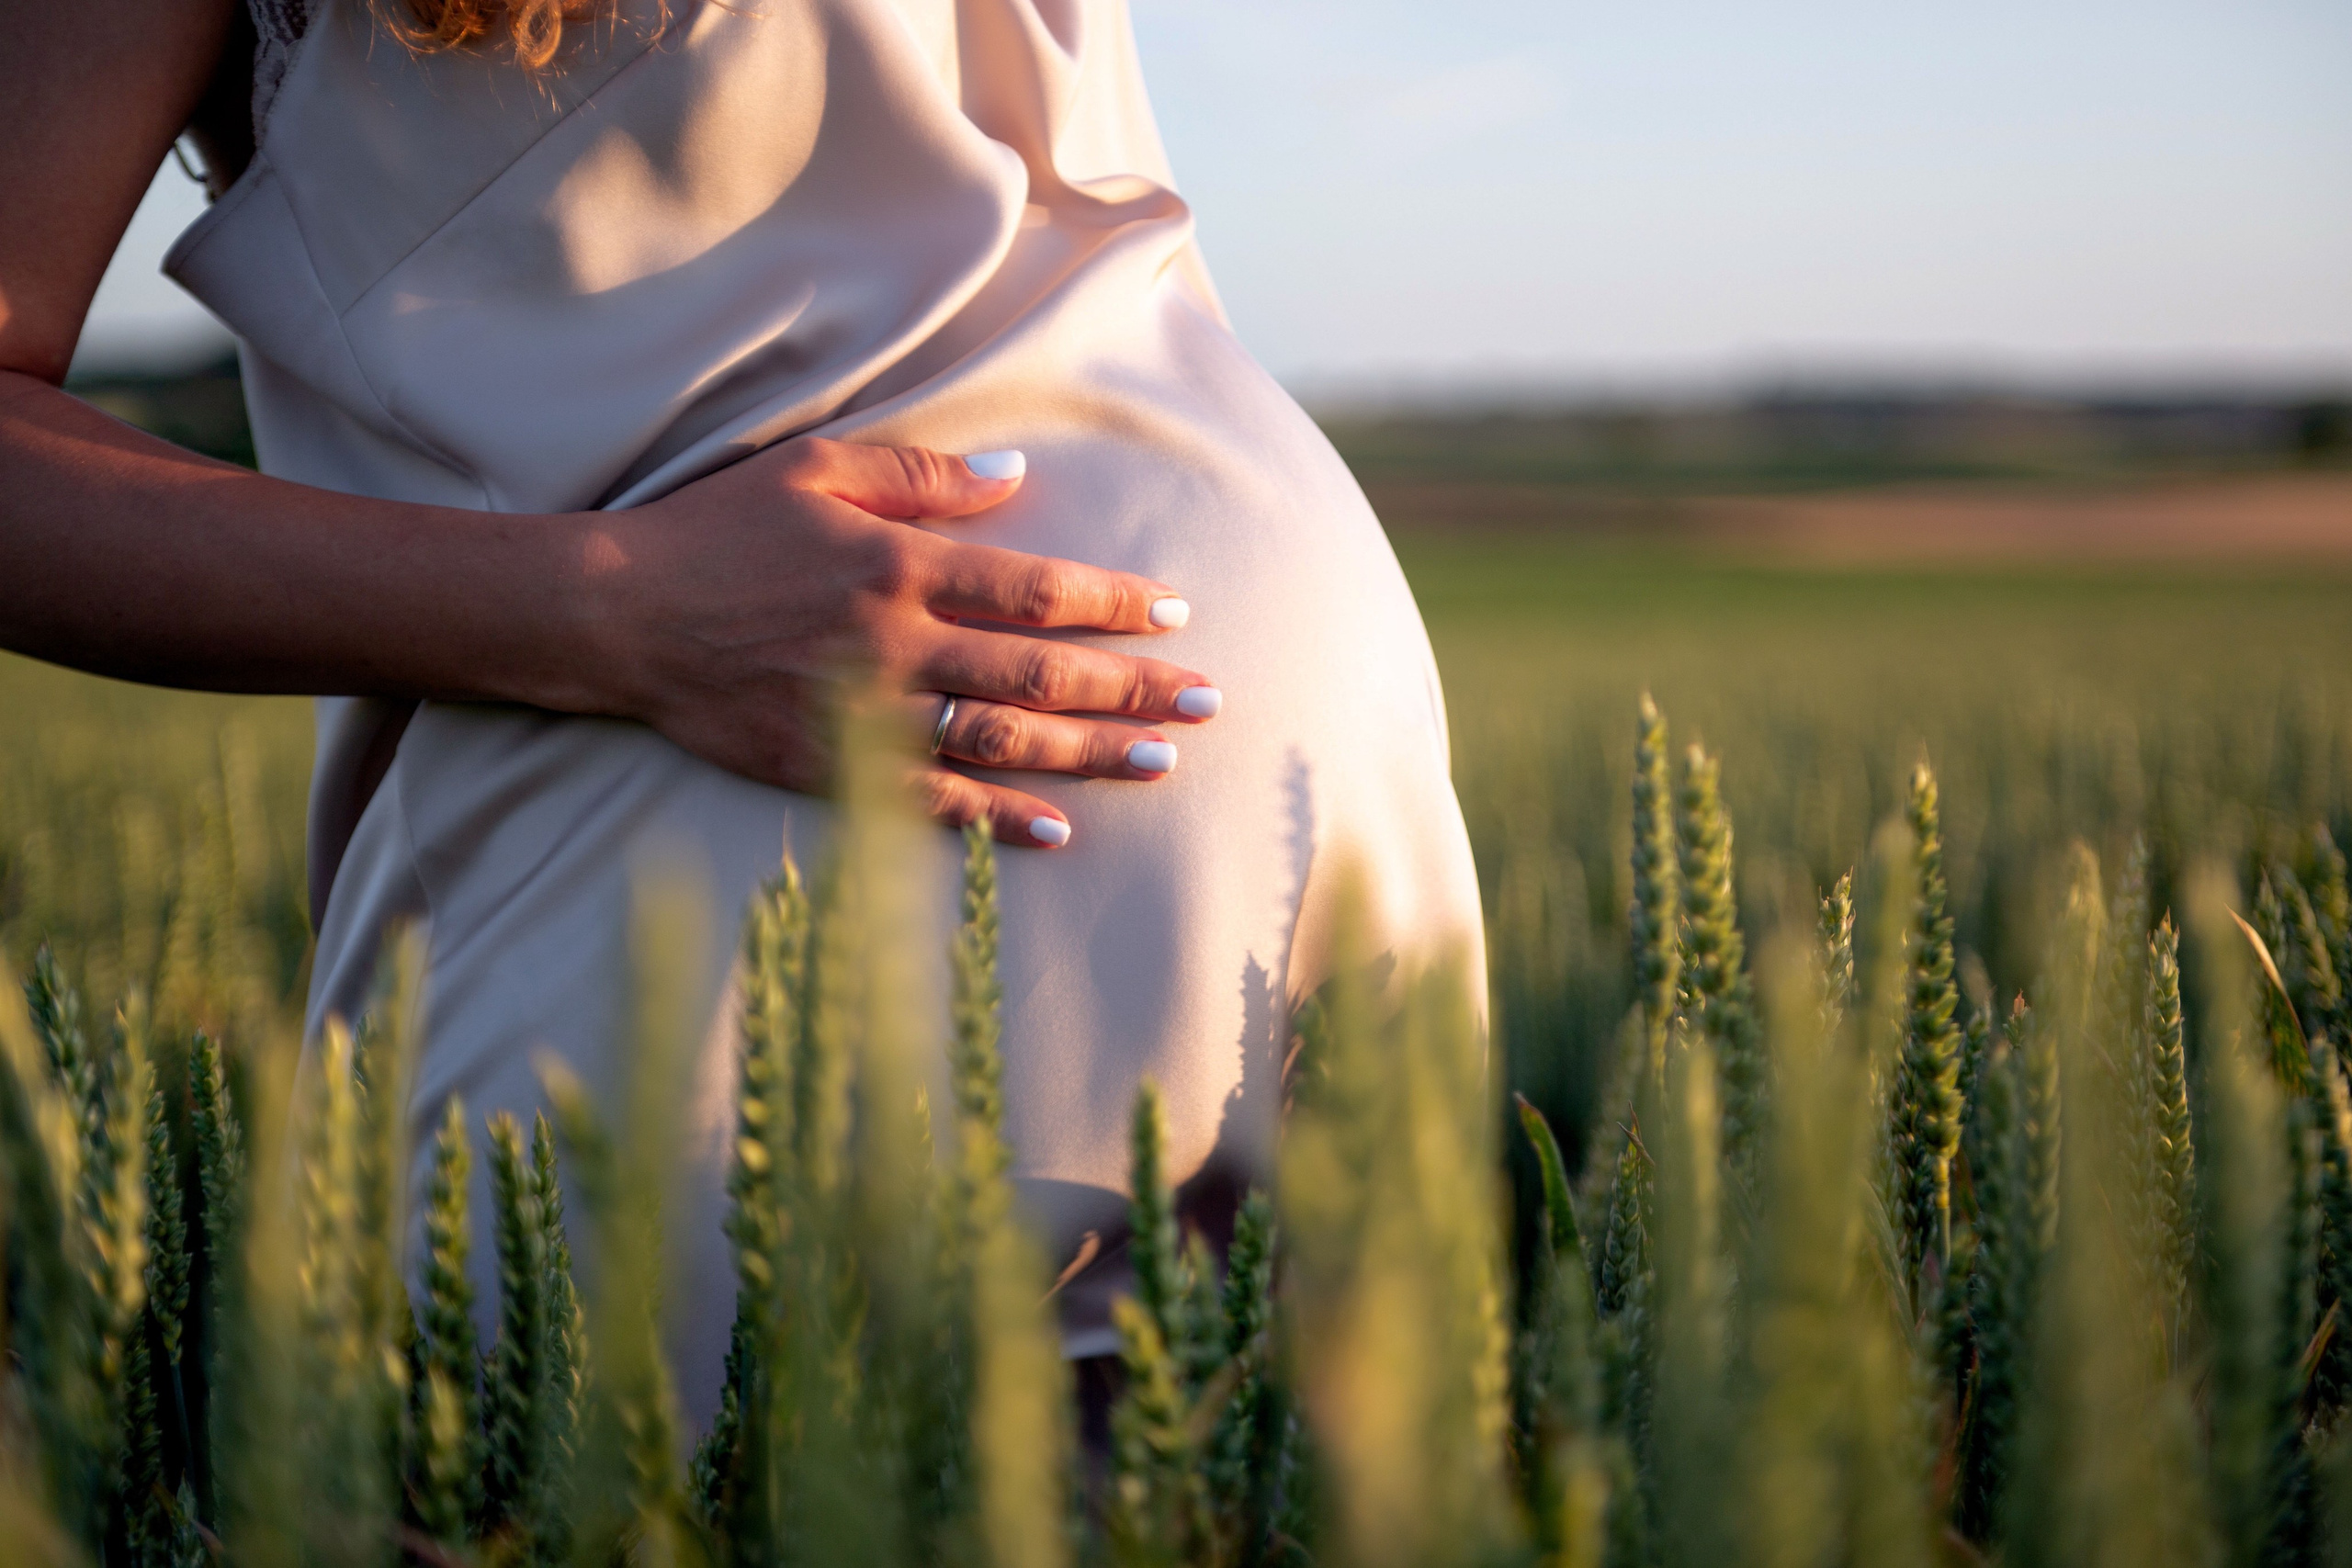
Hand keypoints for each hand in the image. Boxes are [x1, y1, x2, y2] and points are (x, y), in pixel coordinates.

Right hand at [569, 437, 1217, 846]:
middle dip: (1135, 685)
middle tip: (1208, 700)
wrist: (618, 613)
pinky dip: (999, 817)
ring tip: (1164, 762)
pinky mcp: (826, 767)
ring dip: (1091, 753)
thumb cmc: (718, 528)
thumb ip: (922, 475)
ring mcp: (863, 712)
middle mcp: (895, 641)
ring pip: (1003, 739)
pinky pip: (930, 800)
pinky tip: (1061, 829)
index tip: (1177, 612)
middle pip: (1041, 672)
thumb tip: (1017, 478)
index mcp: (900, 564)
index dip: (1115, 603)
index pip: (1037, 589)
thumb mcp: (817, 470)